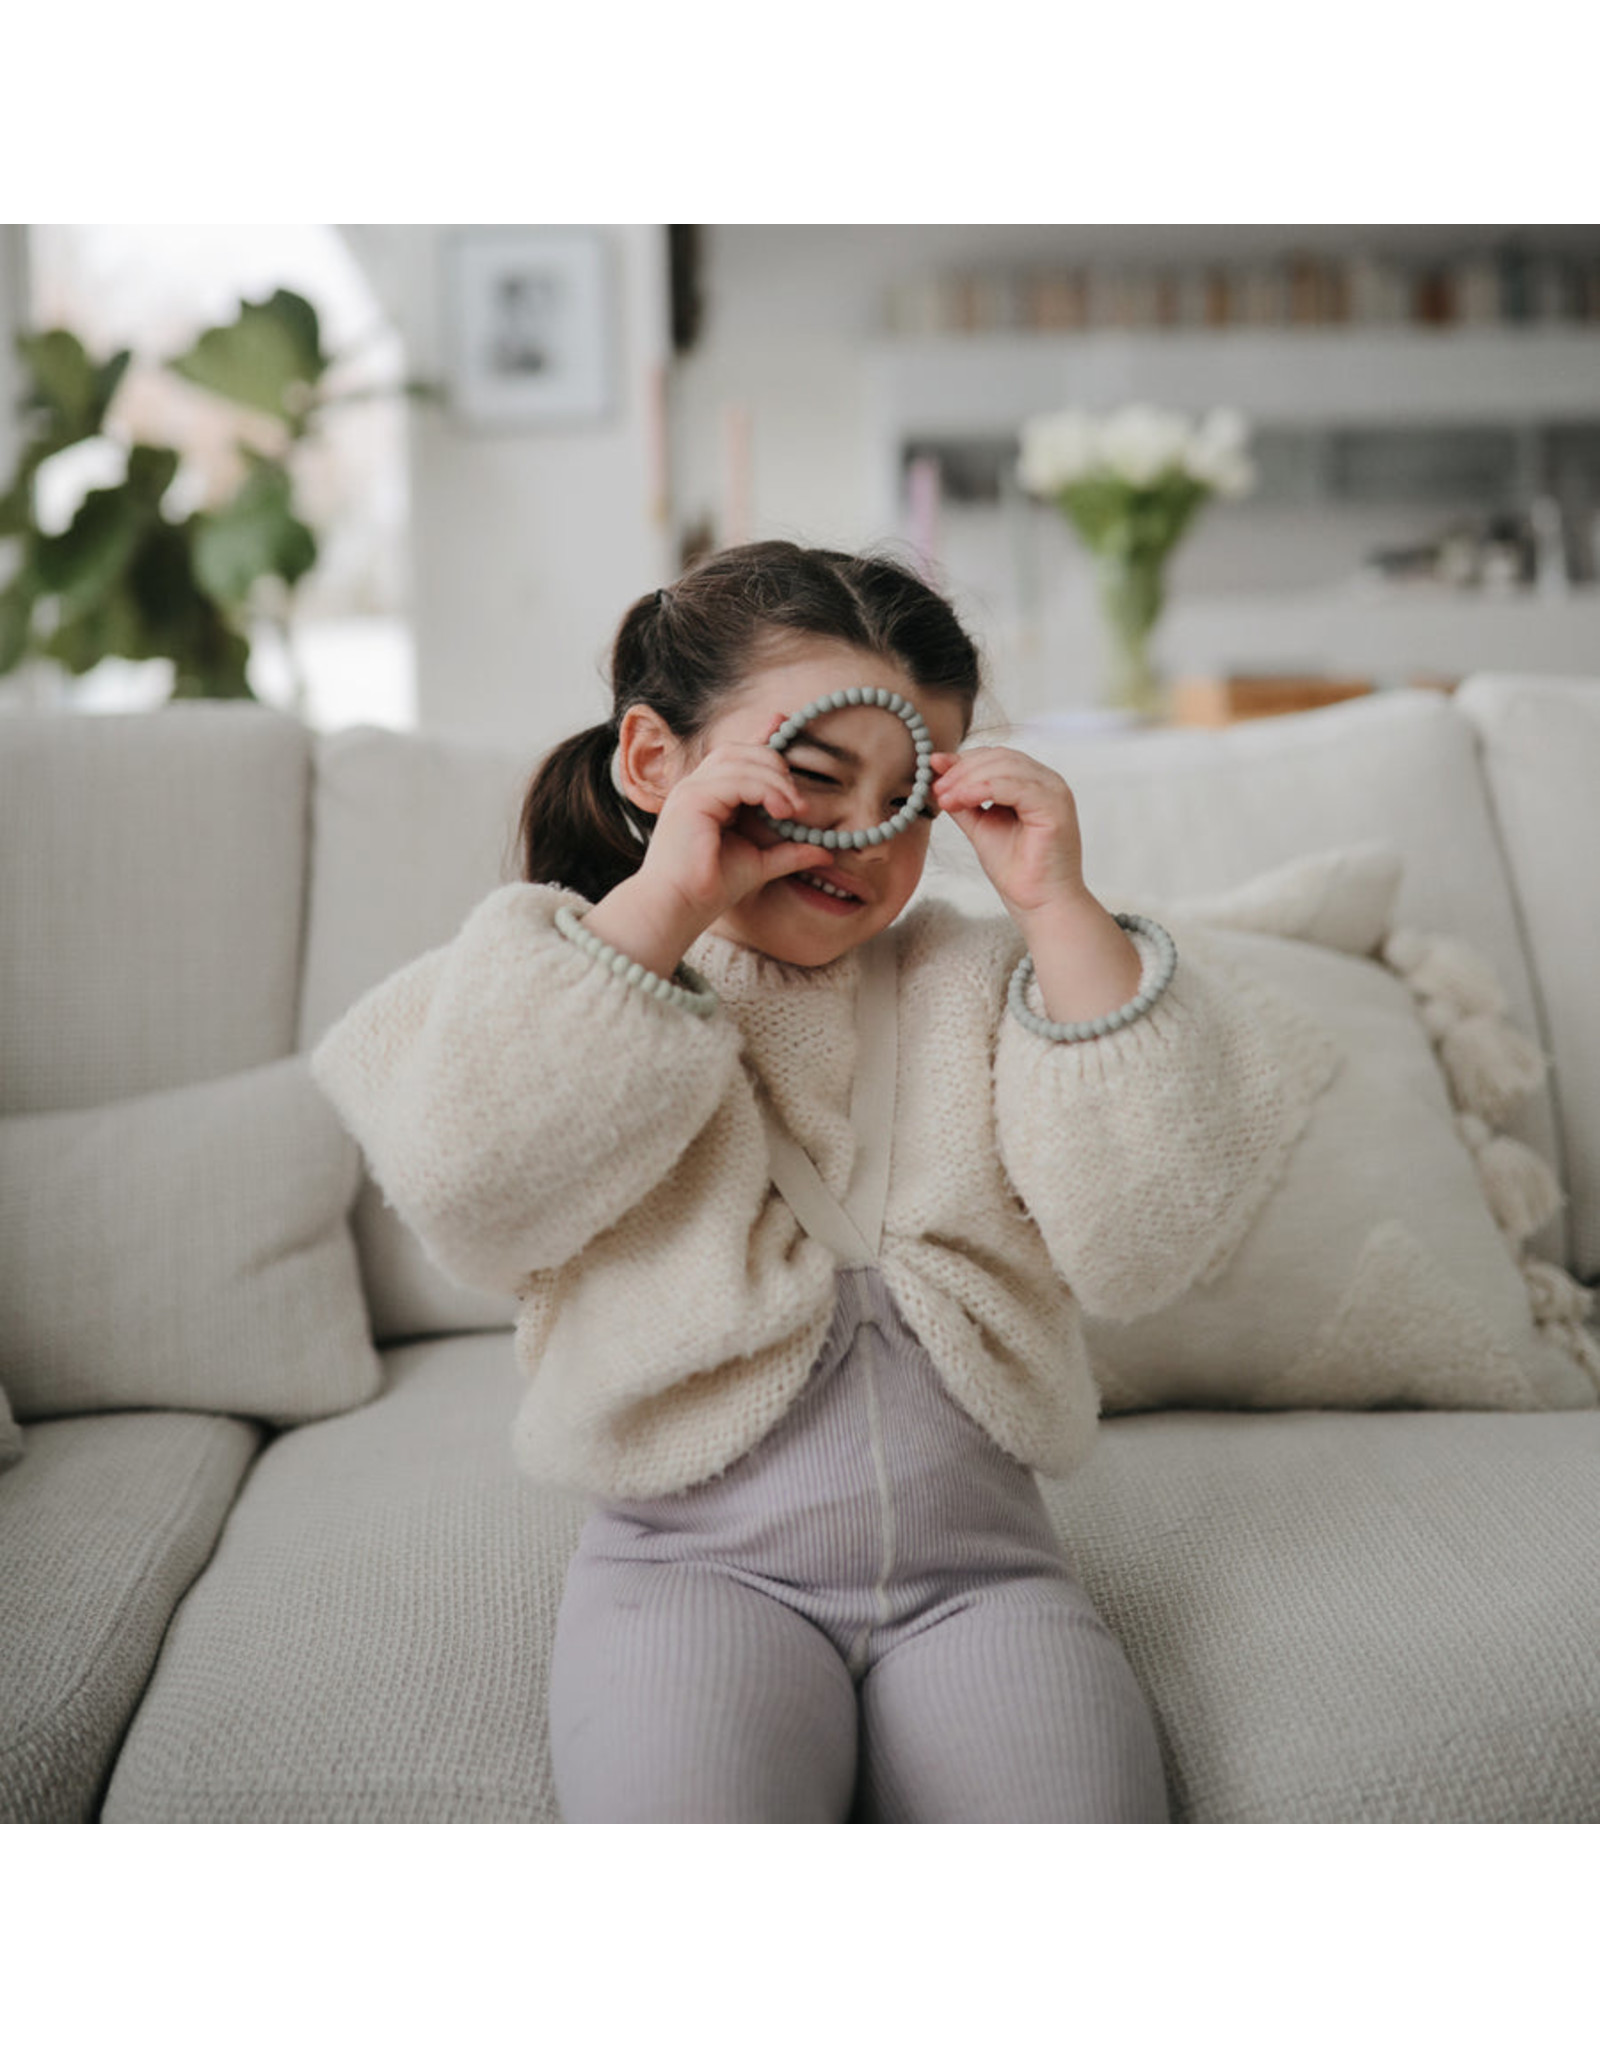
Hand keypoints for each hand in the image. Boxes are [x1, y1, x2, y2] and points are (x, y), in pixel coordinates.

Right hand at [586, 714, 829, 973]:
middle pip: (739, 751)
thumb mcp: (759, 863)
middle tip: (799, 802)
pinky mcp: (691, 799)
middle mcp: (695, 786)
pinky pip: (735, 780)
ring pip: (739, 761)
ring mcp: (690, 790)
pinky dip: (763, 790)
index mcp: (706, 795)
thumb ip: (789, 851)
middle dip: (775, 765)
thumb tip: (826, 852)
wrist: (678, 908)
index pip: (735, 755)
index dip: (761, 737)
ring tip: (794, 809)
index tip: (786, 724)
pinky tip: (780, 810)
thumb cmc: (710, 888)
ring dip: (774, 781)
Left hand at [929, 746, 1088, 921]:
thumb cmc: (1017, 870)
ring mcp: (1054, 792)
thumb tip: (939, 776)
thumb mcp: (981, 826)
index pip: (996, 757)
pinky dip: (982, 789)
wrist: (1038, 904)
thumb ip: (965, 801)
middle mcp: (1047, 782)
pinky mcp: (1054, 807)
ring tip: (945, 798)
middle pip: (999, 756)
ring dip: (968, 779)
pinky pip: (1014, 786)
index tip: (934, 770)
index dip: (963, 760)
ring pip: (1005, 767)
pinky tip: (961, 800)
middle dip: (962, 769)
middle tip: (937, 788)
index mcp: (1033, 783)